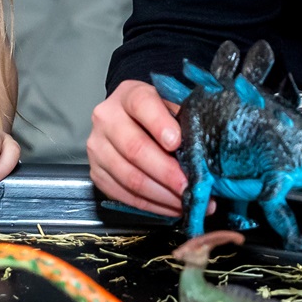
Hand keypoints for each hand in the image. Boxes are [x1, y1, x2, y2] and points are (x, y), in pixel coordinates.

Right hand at [87, 80, 190, 216]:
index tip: (178, 143)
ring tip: (187, 202)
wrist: (129, 117)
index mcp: (129, 94)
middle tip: (191, 186)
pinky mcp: (97, 173)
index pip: (143, 105)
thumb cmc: (157, 112)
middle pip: (135, 149)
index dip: (160, 125)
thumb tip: (205, 148)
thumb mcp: (171, 103)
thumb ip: (184, 118)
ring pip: (129, 177)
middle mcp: (107, 119)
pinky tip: (171, 207)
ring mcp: (98, 148)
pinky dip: (151, 205)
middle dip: (167, 172)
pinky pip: (124, 195)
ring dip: (162, 195)